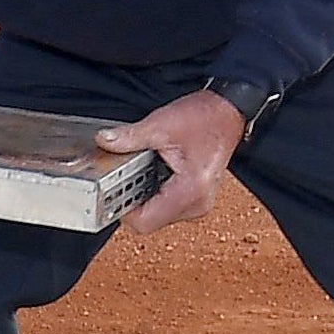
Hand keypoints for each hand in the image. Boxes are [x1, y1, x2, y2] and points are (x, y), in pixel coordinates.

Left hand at [95, 90, 246, 230]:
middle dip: (132, 200)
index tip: (112, 190)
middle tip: (121, 176)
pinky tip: (150, 172)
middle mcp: (196, 205)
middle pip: (149, 221)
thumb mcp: (161, 124)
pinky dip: (154, 192)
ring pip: (157, 215)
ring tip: (138, 171)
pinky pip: (166, 206)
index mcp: (190, 192)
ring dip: (142, 196)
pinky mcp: (196, 198)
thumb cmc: (205, 117)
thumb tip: (104, 141)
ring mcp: (198, 204)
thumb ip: (130, 136)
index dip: (123, 210)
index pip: (144, 222)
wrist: (229, 111)